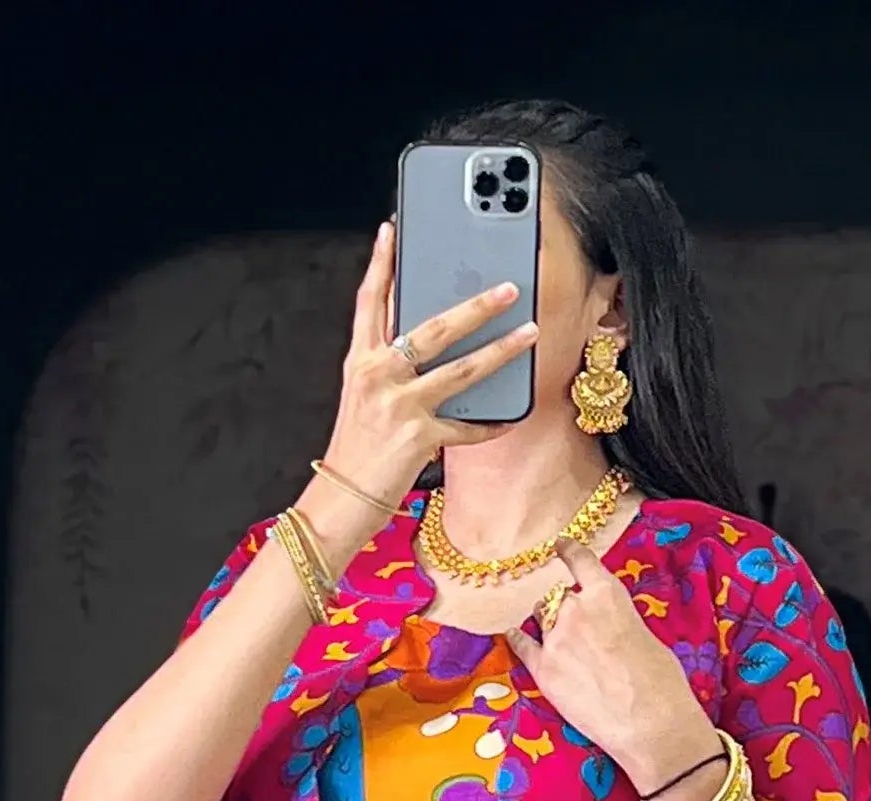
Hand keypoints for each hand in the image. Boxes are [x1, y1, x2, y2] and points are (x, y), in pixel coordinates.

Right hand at [312, 223, 539, 543]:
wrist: (341, 501)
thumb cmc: (356, 450)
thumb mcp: (363, 398)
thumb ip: (390, 365)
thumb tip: (430, 341)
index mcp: (361, 361)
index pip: (371, 301)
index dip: (381, 263)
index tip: (392, 229)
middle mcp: (379, 376)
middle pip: (434, 328)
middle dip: (475, 304)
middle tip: (508, 286)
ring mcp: (399, 406)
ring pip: (460, 370)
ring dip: (500, 349)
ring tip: (529, 331)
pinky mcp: (418, 439)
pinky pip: (467, 428)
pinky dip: (492, 424)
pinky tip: (515, 413)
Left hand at [509, 546, 716, 790]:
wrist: (651, 725)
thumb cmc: (661, 684)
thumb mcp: (645, 635)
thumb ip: (617, 621)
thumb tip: (606, 627)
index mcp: (607, 594)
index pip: (580, 561)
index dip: (568, 551)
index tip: (560, 545)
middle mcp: (576, 609)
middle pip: (559, 597)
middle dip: (565, 608)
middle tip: (576, 628)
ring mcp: (555, 639)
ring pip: (541, 618)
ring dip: (548, 624)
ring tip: (558, 639)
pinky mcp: (543, 670)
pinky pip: (521, 645)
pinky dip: (518, 639)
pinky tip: (514, 635)